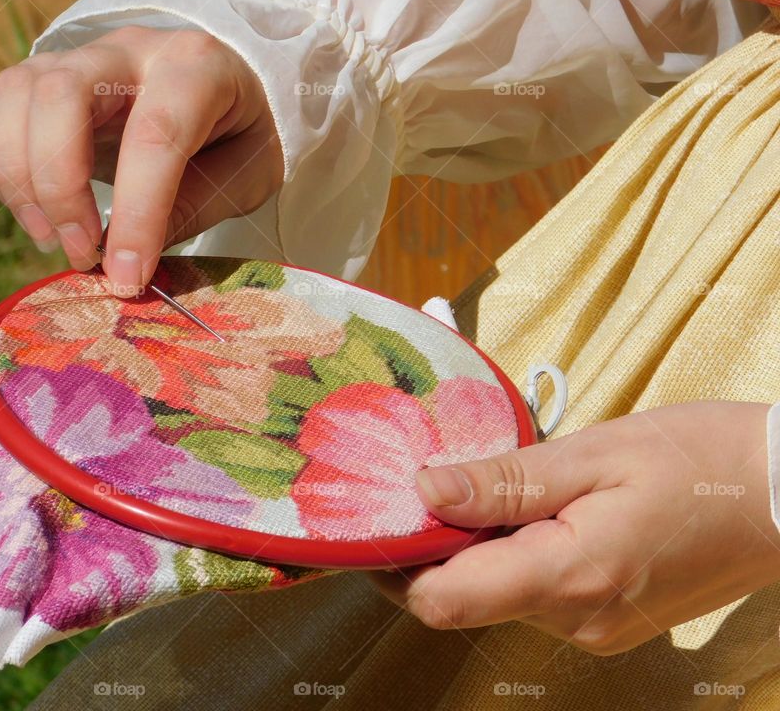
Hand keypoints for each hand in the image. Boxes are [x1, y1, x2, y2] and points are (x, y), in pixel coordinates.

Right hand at [0, 26, 283, 294]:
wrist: (227, 90)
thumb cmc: (241, 136)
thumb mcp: (246, 176)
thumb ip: (194, 209)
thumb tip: (128, 263)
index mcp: (195, 68)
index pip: (154, 135)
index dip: (137, 213)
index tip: (128, 277)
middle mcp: (130, 51)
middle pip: (61, 96)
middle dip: (59, 188)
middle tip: (83, 254)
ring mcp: (79, 57)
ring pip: (16, 96)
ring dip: (20, 181)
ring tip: (55, 240)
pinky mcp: (43, 76)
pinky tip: (35, 212)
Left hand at [370, 401, 779, 654]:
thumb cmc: (696, 460)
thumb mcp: (594, 454)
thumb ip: (503, 480)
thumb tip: (424, 490)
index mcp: (569, 577)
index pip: (443, 600)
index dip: (399, 563)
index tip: (384, 514)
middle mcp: (574, 621)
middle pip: (463, 597)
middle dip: (435, 546)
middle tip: (430, 479)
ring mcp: (592, 629)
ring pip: (495, 594)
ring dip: (476, 546)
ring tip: (489, 484)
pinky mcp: (605, 622)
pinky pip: (532, 593)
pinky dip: (513, 555)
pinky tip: (528, 509)